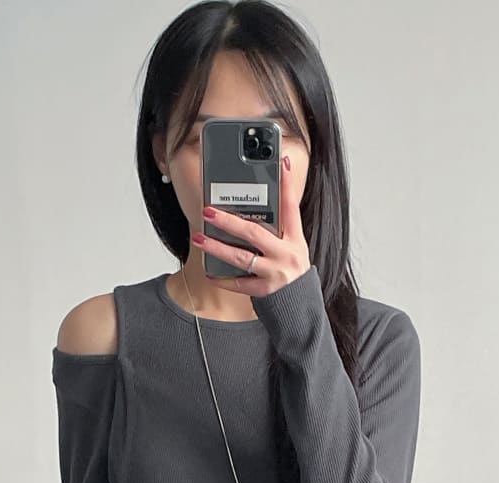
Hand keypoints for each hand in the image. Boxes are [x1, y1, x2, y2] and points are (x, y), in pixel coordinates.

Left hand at [192, 154, 309, 296]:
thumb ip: (277, 229)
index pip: (291, 207)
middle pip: (254, 233)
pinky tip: (210, 273)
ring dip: (217, 248)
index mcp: (295, 239)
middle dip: (228, 221)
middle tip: (208, 211)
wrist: (299, 305)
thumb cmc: (290, 271)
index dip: (287, 184)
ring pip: (241, 258)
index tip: (282, 162)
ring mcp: (276, 273)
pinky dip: (223, 279)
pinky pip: (239, 283)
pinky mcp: (265, 291)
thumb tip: (250, 210)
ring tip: (199, 238)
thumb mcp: (292, 247)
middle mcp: (286, 254)